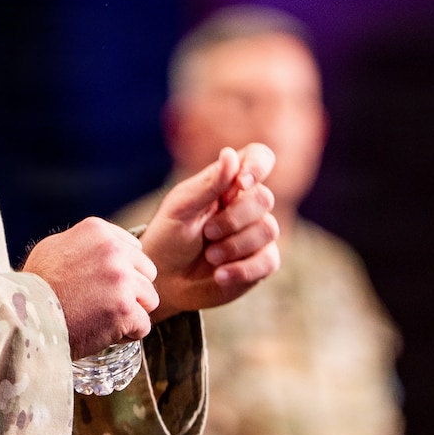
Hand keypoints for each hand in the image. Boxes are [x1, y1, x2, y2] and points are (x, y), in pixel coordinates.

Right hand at [23, 218, 159, 359]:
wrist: (24, 318)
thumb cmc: (35, 287)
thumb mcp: (55, 248)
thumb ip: (85, 244)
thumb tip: (105, 247)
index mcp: (98, 231)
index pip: (134, 249)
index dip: (123, 270)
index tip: (103, 284)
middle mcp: (113, 250)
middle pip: (147, 273)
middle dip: (132, 290)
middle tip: (104, 304)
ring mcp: (121, 280)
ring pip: (150, 299)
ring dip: (132, 312)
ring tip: (104, 319)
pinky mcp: (125, 309)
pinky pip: (143, 325)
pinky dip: (128, 334)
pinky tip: (106, 333)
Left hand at [139, 143, 281, 313]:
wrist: (165, 280)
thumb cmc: (169, 236)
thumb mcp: (181, 208)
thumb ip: (208, 184)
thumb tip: (231, 154)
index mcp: (228, 183)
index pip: (259, 158)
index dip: (258, 166)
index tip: (241, 184)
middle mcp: (247, 205)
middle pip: (264, 198)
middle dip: (233, 219)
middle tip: (207, 232)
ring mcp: (257, 234)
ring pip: (269, 229)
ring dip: (234, 246)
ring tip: (210, 256)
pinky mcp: (261, 262)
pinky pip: (269, 261)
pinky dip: (242, 269)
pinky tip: (220, 275)